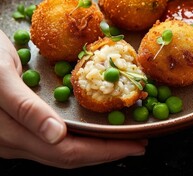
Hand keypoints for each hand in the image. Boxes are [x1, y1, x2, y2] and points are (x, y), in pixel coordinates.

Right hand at [0, 30, 146, 167]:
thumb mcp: (1, 76)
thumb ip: (25, 107)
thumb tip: (55, 136)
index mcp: (11, 134)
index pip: (68, 152)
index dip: (105, 151)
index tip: (136, 145)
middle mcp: (13, 144)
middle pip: (69, 157)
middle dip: (107, 153)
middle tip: (139, 144)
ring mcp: (14, 139)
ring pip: (62, 153)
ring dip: (96, 148)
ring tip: (123, 139)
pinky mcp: (16, 130)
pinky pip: (55, 142)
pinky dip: (81, 139)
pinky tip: (94, 131)